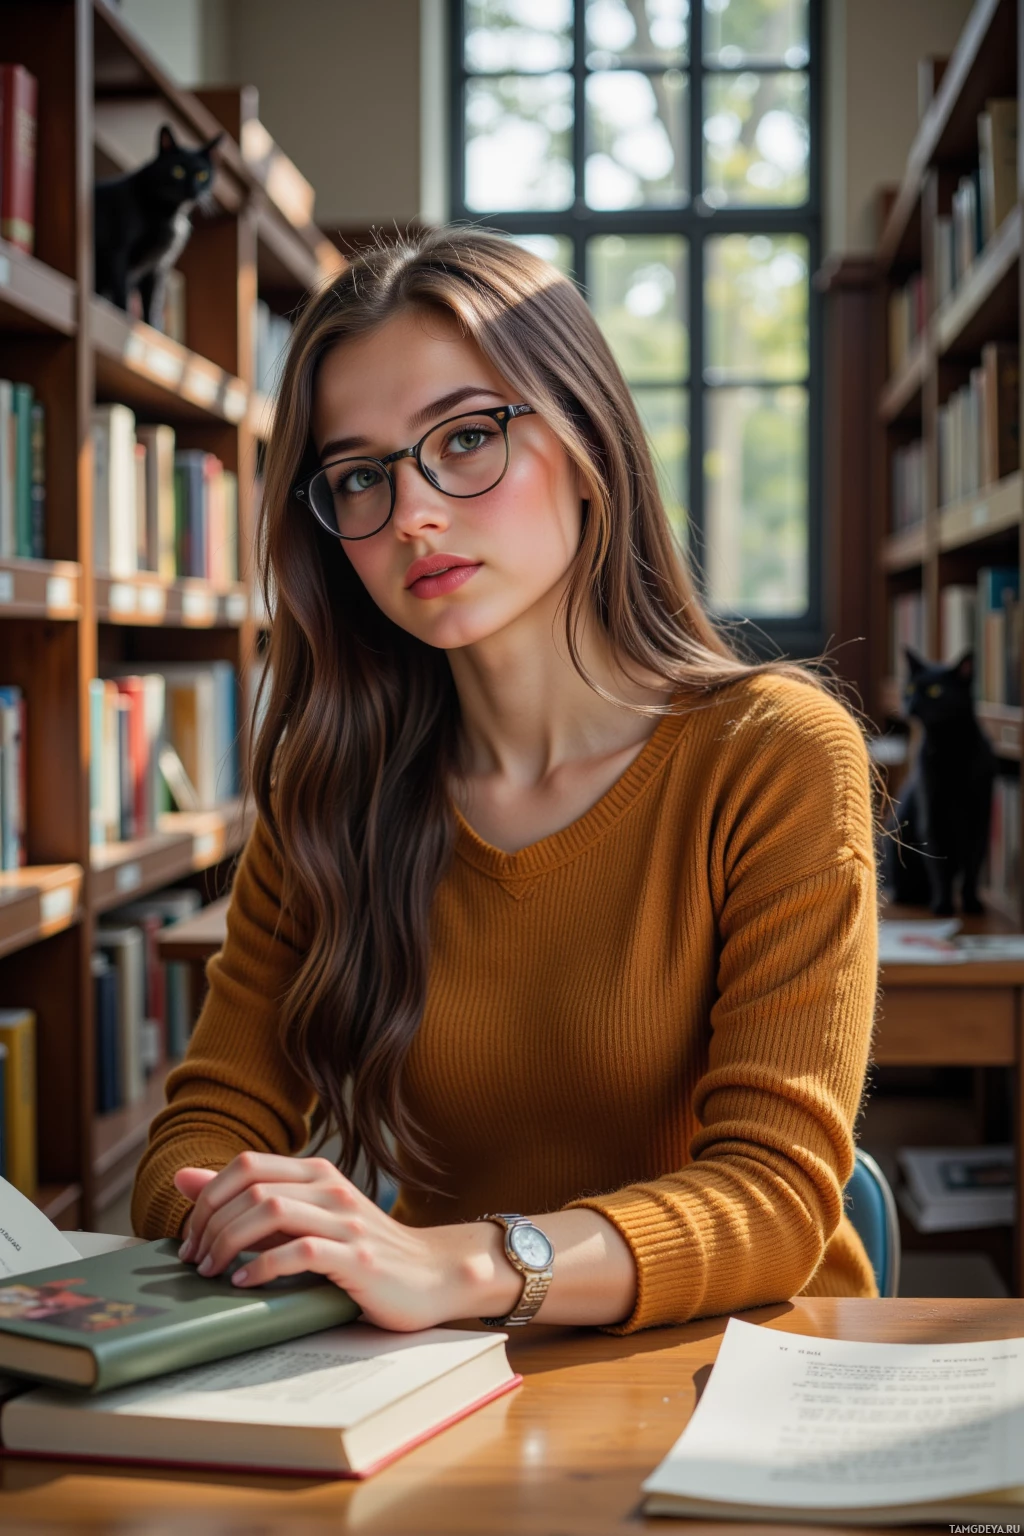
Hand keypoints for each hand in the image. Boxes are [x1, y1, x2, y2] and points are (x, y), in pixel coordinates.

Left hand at [173, 1153, 517, 1331]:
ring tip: (213, 1271)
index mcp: (317, 1173)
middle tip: (195, 1260)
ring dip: (229, 1242)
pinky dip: (263, 1267)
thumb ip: (250, 1199)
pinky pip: (301, 1253)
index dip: (208, 1197)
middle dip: (210, 1224)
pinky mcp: (357, 1259)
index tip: (192, 1236)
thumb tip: (185, 1180)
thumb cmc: (362, 1250)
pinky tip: (246, 1284)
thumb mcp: (304, 1216)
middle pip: (251, 1186)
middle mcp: (331, 1189)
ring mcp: (346, 1222)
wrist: (432, 1274)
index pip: (247, 1164)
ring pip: (270, 1212)